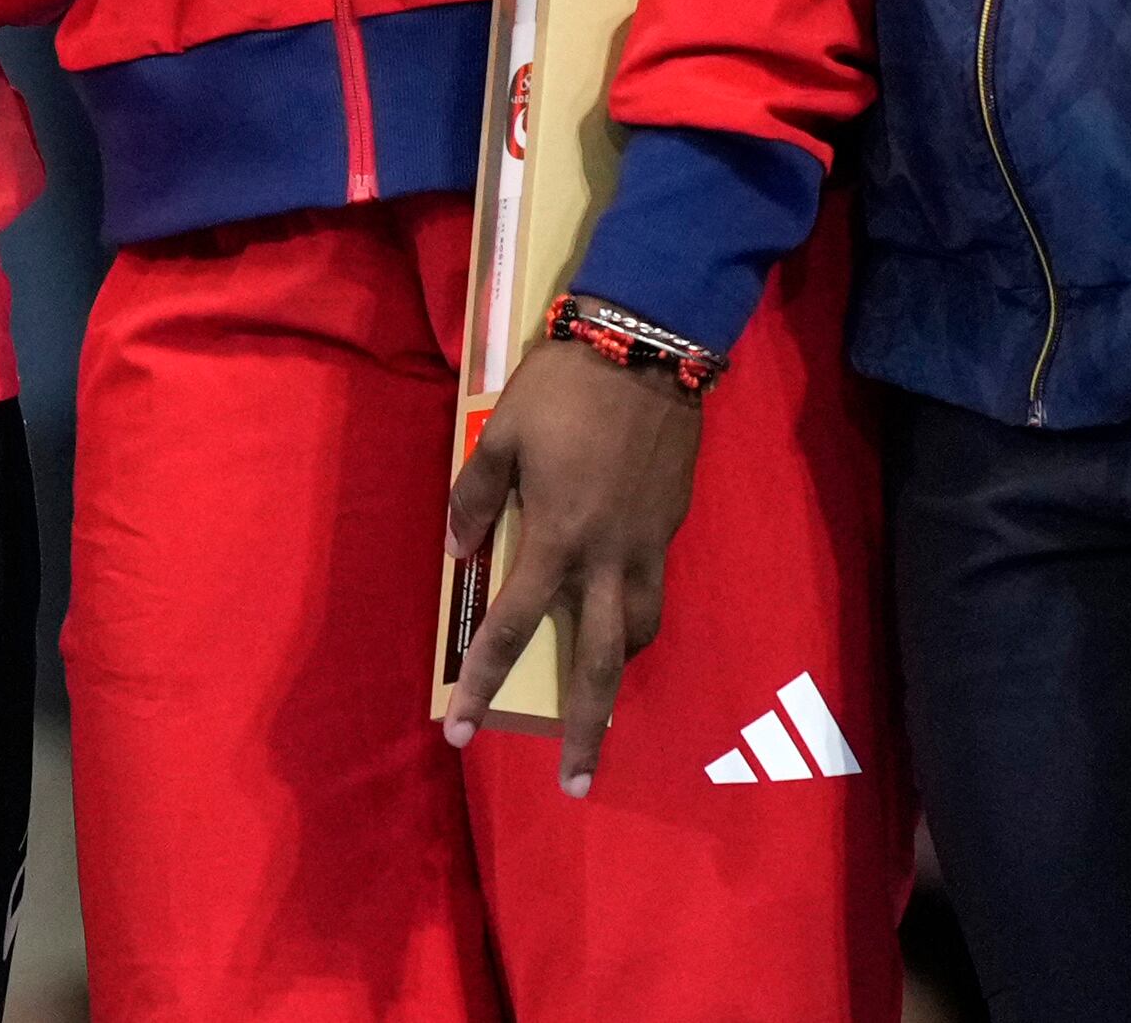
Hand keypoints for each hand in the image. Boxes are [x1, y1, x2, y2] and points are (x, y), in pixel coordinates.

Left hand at [435, 335, 704, 791]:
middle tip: (575, 783)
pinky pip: (654, 592)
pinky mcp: (671, 526)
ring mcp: (647, 547)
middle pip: (599, 666)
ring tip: (601, 698)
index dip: (483, 683)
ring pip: (638, 634)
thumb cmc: (567, 390)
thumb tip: (458, 550)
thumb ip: (475, 497)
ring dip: (617, 674)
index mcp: (558, 540)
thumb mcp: (503, 434)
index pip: (510, 628)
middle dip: (586, 731)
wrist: (649, 347)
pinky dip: (638, 618)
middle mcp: (606, 560)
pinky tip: (625, 616)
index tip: (462, 731)